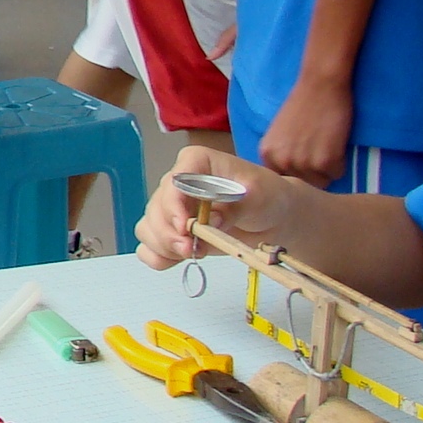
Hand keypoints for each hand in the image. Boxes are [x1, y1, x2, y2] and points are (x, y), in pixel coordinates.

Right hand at [137, 144, 288, 268]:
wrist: (273, 218)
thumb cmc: (267, 198)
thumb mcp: (259, 196)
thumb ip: (234, 207)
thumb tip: (209, 221)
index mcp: (196, 163)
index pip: (174, 181)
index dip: (173, 205)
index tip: (186, 227)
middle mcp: (177, 184)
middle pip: (156, 208)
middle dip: (169, 233)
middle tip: (191, 249)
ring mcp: (171, 209)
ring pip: (148, 228)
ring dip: (165, 246)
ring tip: (192, 253)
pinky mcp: (172, 233)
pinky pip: (149, 246)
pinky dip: (158, 256)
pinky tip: (178, 259)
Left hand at [260, 73, 352, 186]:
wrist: (320, 85)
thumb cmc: (302, 105)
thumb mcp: (279, 133)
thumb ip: (280, 155)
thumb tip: (285, 182)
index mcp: (267, 154)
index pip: (283, 180)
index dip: (297, 171)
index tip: (304, 160)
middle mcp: (281, 162)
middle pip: (303, 183)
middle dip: (313, 171)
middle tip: (318, 148)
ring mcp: (302, 163)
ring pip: (321, 182)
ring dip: (328, 168)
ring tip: (326, 144)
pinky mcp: (324, 161)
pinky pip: (337, 174)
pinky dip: (340, 162)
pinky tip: (335, 143)